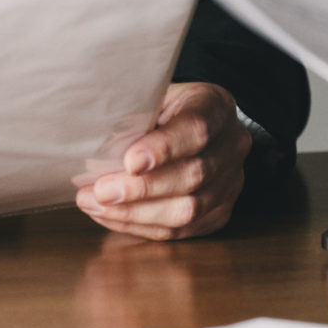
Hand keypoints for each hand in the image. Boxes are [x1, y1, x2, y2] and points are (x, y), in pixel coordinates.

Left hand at [75, 83, 250, 240]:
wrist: (192, 125)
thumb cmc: (163, 110)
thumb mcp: (151, 97)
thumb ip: (135, 117)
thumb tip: (95, 145)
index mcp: (216, 106)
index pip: (197, 128)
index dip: (164, 148)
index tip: (129, 161)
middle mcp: (232, 145)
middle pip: (194, 174)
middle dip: (142, 188)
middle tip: (101, 191)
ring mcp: (231, 182)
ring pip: (189, 210)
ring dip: (137, 213)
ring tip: (97, 206)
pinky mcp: (219, 212)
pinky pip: (181, 230)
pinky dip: (142, 226)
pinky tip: (112, 216)